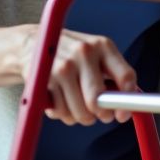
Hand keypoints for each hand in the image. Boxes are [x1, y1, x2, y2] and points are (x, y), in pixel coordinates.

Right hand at [21, 25, 136, 124]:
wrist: (31, 43)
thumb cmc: (71, 54)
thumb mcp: (96, 54)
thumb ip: (113, 76)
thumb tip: (128, 105)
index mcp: (103, 45)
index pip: (126, 76)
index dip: (126, 102)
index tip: (123, 114)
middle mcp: (84, 53)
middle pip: (99, 101)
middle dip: (102, 115)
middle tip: (100, 115)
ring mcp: (63, 66)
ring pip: (80, 112)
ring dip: (80, 116)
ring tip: (76, 103)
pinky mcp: (44, 79)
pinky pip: (61, 113)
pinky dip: (62, 114)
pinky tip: (60, 100)